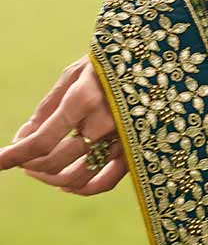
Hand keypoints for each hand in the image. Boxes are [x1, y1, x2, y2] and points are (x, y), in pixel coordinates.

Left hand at [0, 55, 127, 194]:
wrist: (156, 56)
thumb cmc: (111, 60)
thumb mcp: (76, 73)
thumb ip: (48, 107)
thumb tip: (23, 137)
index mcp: (85, 98)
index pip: (41, 140)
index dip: (15, 154)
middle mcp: (104, 122)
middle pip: (56, 161)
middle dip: (30, 163)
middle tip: (21, 157)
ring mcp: (121, 139)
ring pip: (77, 178)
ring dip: (50, 178)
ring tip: (38, 169)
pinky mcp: (134, 148)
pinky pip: (105, 182)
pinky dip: (81, 188)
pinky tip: (65, 184)